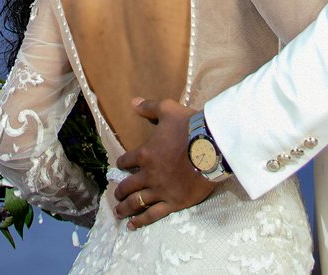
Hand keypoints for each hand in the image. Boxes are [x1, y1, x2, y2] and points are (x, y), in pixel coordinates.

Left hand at [110, 99, 214, 227]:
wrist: (211, 146)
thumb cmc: (189, 127)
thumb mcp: (167, 110)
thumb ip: (149, 107)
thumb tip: (132, 102)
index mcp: (145, 154)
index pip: (127, 161)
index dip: (122, 164)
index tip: (121, 167)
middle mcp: (149, 174)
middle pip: (128, 186)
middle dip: (120, 191)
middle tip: (116, 196)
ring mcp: (160, 190)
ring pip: (137, 202)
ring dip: (125, 208)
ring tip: (118, 212)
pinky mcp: (174, 202)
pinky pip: (153, 214)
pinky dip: (141, 221)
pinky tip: (132, 226)